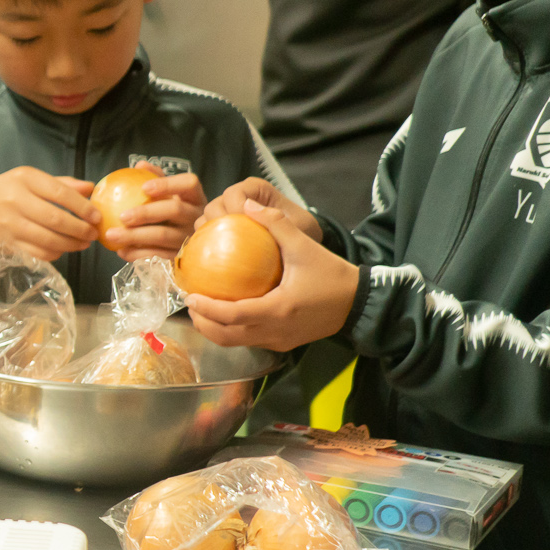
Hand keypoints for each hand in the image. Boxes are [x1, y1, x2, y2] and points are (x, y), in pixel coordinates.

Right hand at [0, 167, 97, 259]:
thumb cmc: (9, 189)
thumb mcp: (32, 178)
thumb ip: (62, 184)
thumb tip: (91, 189)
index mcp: (26, 179)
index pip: (60, 193)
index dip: (82, 207)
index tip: (96, 217)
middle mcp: (16, 200)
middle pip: (55, 219)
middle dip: (79, 229)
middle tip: (92, 234)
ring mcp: (9, 224)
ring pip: (47, 240)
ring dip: (70, 245)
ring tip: (83, 244)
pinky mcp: (7, 243)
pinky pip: (36, 253)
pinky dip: (54, 254)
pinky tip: (62, 250)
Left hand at [103, 172, 205, 262]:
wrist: (190, 245)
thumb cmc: (173, 213)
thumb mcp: (170, 194)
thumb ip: (156, 178)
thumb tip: (140, 165)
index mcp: (194, 197)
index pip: (189, 184)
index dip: (167, 184)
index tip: (144, 187)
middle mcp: (196, 216)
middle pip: (174, 210)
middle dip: (146, 213)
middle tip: (122, 216)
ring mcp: (190, 237)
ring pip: (163, 236)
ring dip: (135, 236)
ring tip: (112, 235)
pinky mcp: (181, 256)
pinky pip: (158, 255)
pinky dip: (137, 253)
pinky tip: (121, 251)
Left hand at [182, 200, 358, 350]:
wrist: (360, 302)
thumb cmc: (332, 274)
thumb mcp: (304, 246)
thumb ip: (275, 224)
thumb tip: (247, 205)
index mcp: (278, 310)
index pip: (231, 316)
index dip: (206, 308)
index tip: (189, 294)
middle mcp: (275, 332)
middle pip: (226, 337)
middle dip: (202, 323)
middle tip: (190, 302)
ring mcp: (279, 341)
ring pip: (236, 342)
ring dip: (215, 329)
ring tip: (203, 308)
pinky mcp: (283, 343)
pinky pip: (249, 340)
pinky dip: (232, 330)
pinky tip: (226, 311)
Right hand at [200, 177, 321, 241]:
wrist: (304, 242)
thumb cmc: (302, 230)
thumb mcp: (298, 225)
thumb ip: (279, 222)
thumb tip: (254, 218)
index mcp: (254, 189)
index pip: (234, 193)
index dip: (233, 207)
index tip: (243, 225)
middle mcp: (238, 198)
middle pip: (214, 206)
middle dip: (216, 223)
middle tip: (227, 243)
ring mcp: (227, 214)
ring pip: (205, 220)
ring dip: (207, 235)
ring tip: (218, 252)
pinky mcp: (222, 230)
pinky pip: (206, 235)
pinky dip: (206, 245)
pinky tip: (212, 258)